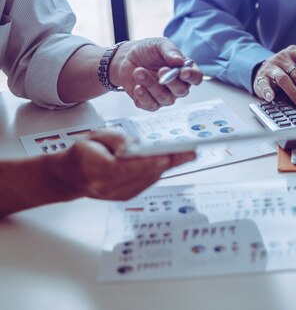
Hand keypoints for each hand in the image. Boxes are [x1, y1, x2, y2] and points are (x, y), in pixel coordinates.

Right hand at [59, 130, 195, 200]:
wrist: (70, 176)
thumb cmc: (82, 153)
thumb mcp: (96, 136)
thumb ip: (117, 139)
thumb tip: (136, 145)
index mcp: (96, 170)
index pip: (125, 168)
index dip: (147, 163)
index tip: (165, 156)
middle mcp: (108, 187)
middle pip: (143, 175)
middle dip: (168, 162)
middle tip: (189, 152)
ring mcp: (117, 194)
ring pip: (148, 180)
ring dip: (168, 167)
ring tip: (186, 155)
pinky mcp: (125, 196)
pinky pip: (147, 183)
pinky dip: (159, 172)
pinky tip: (171, 162)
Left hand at [109, 38, 202, 110]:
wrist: (126, 58)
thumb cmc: (148, 51)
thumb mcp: (159, 45)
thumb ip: (170, 52)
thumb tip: (179, 61)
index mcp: (184, 70)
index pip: (196, 77)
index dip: (192, 77)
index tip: (183, 72)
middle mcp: (177, 86)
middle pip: (182, 91)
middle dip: (171, 81)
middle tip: (160, 70)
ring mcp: (165, 96)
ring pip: (164, 98)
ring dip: (151, 85)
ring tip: (138, 71)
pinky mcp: (150, 103)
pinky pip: (151, 105)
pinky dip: (144, 96)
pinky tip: (137, 87)